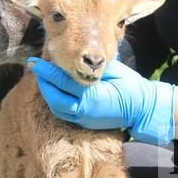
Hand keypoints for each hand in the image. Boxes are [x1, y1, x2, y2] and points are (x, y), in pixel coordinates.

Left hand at [28, 57, 175, 144]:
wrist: (142, 109)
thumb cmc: (129, 85)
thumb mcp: (113, 70)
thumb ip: (92, 64)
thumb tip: (75, 54)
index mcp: (91, 95)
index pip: (62, 81)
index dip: (47, 70)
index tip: (35, 60)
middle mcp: (84, 109)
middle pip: (54, 96)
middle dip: (42, 81)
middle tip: (35, 66)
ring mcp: (84, 119)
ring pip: (56, 107)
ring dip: (46, 91)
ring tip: (42, 76)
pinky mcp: (84, 123)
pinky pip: (63, 113)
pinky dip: (54, 100)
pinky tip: (53, 89)